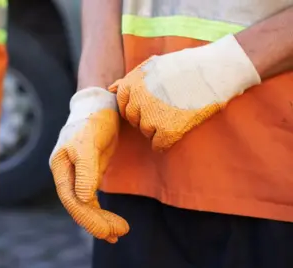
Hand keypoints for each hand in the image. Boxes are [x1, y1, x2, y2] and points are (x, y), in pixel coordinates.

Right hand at [50, 87, 128, 242]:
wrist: (100, 104)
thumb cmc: (93, 119)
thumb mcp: (89, 142)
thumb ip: (86, 170)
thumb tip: (84, 200)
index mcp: (60, 165)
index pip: (70, 198)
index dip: (87, 216)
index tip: (107, 230)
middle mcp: (65, 173)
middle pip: (77, 205)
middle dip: (96, 221)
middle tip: (118, 234)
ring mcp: (76, 174)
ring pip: (85, 205)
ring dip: (100, 220)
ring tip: (120, 232)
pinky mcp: (88, 174)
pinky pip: (92, 199)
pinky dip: (101, 212)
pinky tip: (112, 224)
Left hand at [109, 34, 260, 150]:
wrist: (215, 71)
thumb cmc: (187, 66)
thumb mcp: (153, 65)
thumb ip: (130, 79)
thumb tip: (110, 88)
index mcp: (132, 84)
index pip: (123, 104)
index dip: (137, 106)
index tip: (150, 105)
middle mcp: (137, 100)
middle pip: (133, 119)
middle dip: (145, 117)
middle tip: (165, 111)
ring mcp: (151, 117)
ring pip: (145, 132)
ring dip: (156, 129)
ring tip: (174, 116)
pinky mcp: (167, 131)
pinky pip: (158, 144)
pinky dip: (165, 142)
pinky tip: (176, 132)